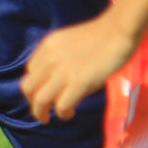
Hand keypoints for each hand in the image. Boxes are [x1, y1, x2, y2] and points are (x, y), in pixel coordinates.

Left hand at [20, 15, 136, 120]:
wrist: (119, 30)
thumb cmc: (101, 34)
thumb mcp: (70, 41)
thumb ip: (59, 57)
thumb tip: (58, 80)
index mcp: (47, 45)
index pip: (30, 70)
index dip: (35, 84)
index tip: (45, 91)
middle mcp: (49, 59)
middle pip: (28, 87)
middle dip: (32, 102)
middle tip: (42, 111)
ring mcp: (63, 72)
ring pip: (40, 100)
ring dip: (41, 113)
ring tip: (49, 118)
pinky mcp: (78, 83)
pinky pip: (61, 105)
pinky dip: (63, 113)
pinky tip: (70, 113)